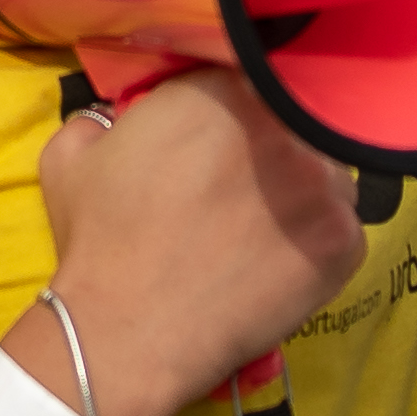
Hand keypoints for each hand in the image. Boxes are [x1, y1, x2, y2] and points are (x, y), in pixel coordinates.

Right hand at [37, 69, 363, 415]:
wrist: (128, 332)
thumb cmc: (99, 244)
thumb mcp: (71, 160)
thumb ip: (98, 117)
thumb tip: (111, 117)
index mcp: (219, 90)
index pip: (245, 82)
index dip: (233, 111)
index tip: (220, 139)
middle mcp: (282, 125)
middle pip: (294, 124)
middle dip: (274, 148)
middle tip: (245, 186)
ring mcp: (323, 185)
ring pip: (328, 174)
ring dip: (304, 193)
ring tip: (263, 230)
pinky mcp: (344, 242)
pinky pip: (345, 230)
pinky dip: (316, 246)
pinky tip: (279, 266)